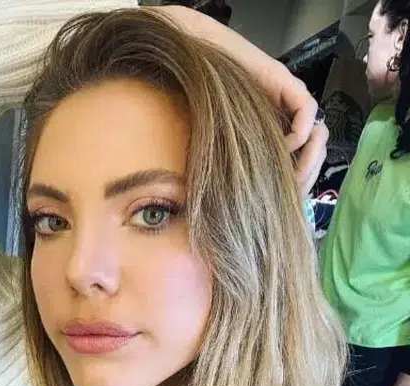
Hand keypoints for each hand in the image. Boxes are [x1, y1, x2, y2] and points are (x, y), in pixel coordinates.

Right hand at [156, 6, 325, 194]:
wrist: (198, 53)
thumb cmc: (202, 95)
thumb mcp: (217, 141)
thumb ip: (232, 163)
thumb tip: (238, 200)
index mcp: (270, 133)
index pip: (298, 160)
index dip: (297, 181)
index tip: (286, 202)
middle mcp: (284, 118)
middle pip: (314, 150)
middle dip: (305, 175)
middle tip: (290, 190)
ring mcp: (288, 101)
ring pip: (319, 134)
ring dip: (308, 157)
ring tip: (289, 171)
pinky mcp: (285, 83)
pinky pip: (306, 111)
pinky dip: (301, 131)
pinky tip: (283, 144)